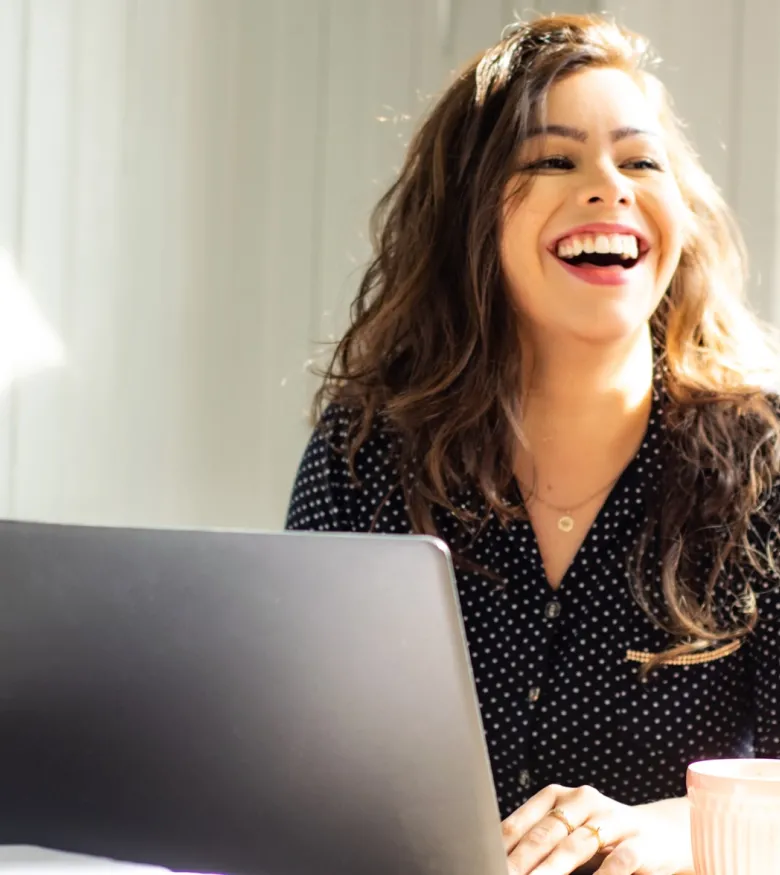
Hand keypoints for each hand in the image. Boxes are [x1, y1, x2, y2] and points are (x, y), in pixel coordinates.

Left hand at [501, 784, 693, 874]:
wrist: (664, 834)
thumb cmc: (603, 837)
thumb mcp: (570, 832)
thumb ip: (540, 842)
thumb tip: (501, 859)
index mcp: (559, 797)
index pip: (523, 821)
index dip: (503, 845)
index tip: (485, 862)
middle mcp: (583, 801)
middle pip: (545, 833)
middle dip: (522, 860)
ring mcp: (613, 819)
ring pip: (575, 845)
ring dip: (552, 869)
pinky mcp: (640, 842)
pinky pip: (619, 861)